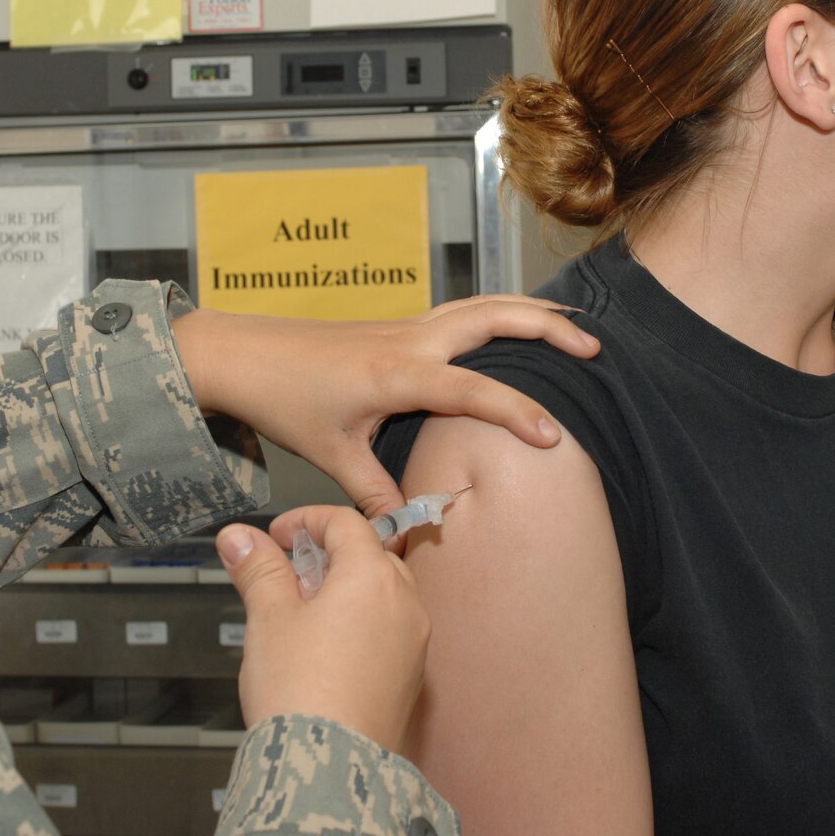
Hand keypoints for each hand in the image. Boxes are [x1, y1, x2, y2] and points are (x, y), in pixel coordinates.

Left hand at [173, 295, 598, 516]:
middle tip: (593, 348)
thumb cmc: (283, 400)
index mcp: (397, 372)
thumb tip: (411, 530)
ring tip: (574, 326)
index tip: (553, 436)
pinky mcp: (400, 328)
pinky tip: (517, 330)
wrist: (241, 354)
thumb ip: (377, 495)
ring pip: (482, 305)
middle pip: (493, 317)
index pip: (473, 390)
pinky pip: (463, 312)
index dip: (516, 412)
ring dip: (530, 311)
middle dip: (547, 326)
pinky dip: (501, 314)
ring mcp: (407, 327)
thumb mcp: (332, 455)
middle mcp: (410, 340)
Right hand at [216, 506, 428, 751]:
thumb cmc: (301, 694)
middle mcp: (405, 604)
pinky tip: (325, 650)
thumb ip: (257, 570)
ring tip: (302, 614)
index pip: (345, 524)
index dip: (306, 521)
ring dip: (346, 590)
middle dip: (328, 557)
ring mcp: (413, 642)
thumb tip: (239, 538)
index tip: (278, 536)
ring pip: (382, 595)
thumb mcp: (268, 619)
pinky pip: (389, 632)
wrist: (327, 768)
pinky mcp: (410, 677)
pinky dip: (360, 625)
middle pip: (369, 556)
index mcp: (373, 578)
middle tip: (288, 574)